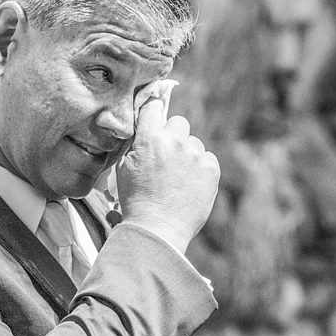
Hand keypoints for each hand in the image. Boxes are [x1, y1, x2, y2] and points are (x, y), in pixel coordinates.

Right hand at [116, 95, 219, 254]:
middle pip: (179, 122)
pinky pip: (208, 158)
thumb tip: (144, 130)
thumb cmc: (136, 202)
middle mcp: (174, 141)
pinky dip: (201, 169)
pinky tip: (190, 185)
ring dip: (188, 155)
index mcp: (150, 139)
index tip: (155, 115)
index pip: (154, 107)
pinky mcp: (211, 168)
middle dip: (173, 136)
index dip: (154, 111)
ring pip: (194, 143)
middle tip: (167, 156)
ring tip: (178, 179)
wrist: (157, 229)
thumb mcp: (124, 169)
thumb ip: (136, 145)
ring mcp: (195, 154)